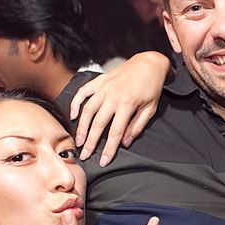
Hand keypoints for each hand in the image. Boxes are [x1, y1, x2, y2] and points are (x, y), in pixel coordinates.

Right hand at [70, 52, 170, 166]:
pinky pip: (83, 92)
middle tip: (85, 155)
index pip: (116, 132)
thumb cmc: (152, 87)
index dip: (109, 148)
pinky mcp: (100, 80)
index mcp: (127, 104)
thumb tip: (125, 143)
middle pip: (99, 124)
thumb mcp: (151, 108)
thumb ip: (137, 126)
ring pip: (88, 110)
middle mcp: (113, 96)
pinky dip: (76, 103)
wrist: (149, 63)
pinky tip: (72, 115)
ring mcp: (104, 87)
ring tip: (78, 141)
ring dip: (81, 127)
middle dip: (91, 142)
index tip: (103, 161)